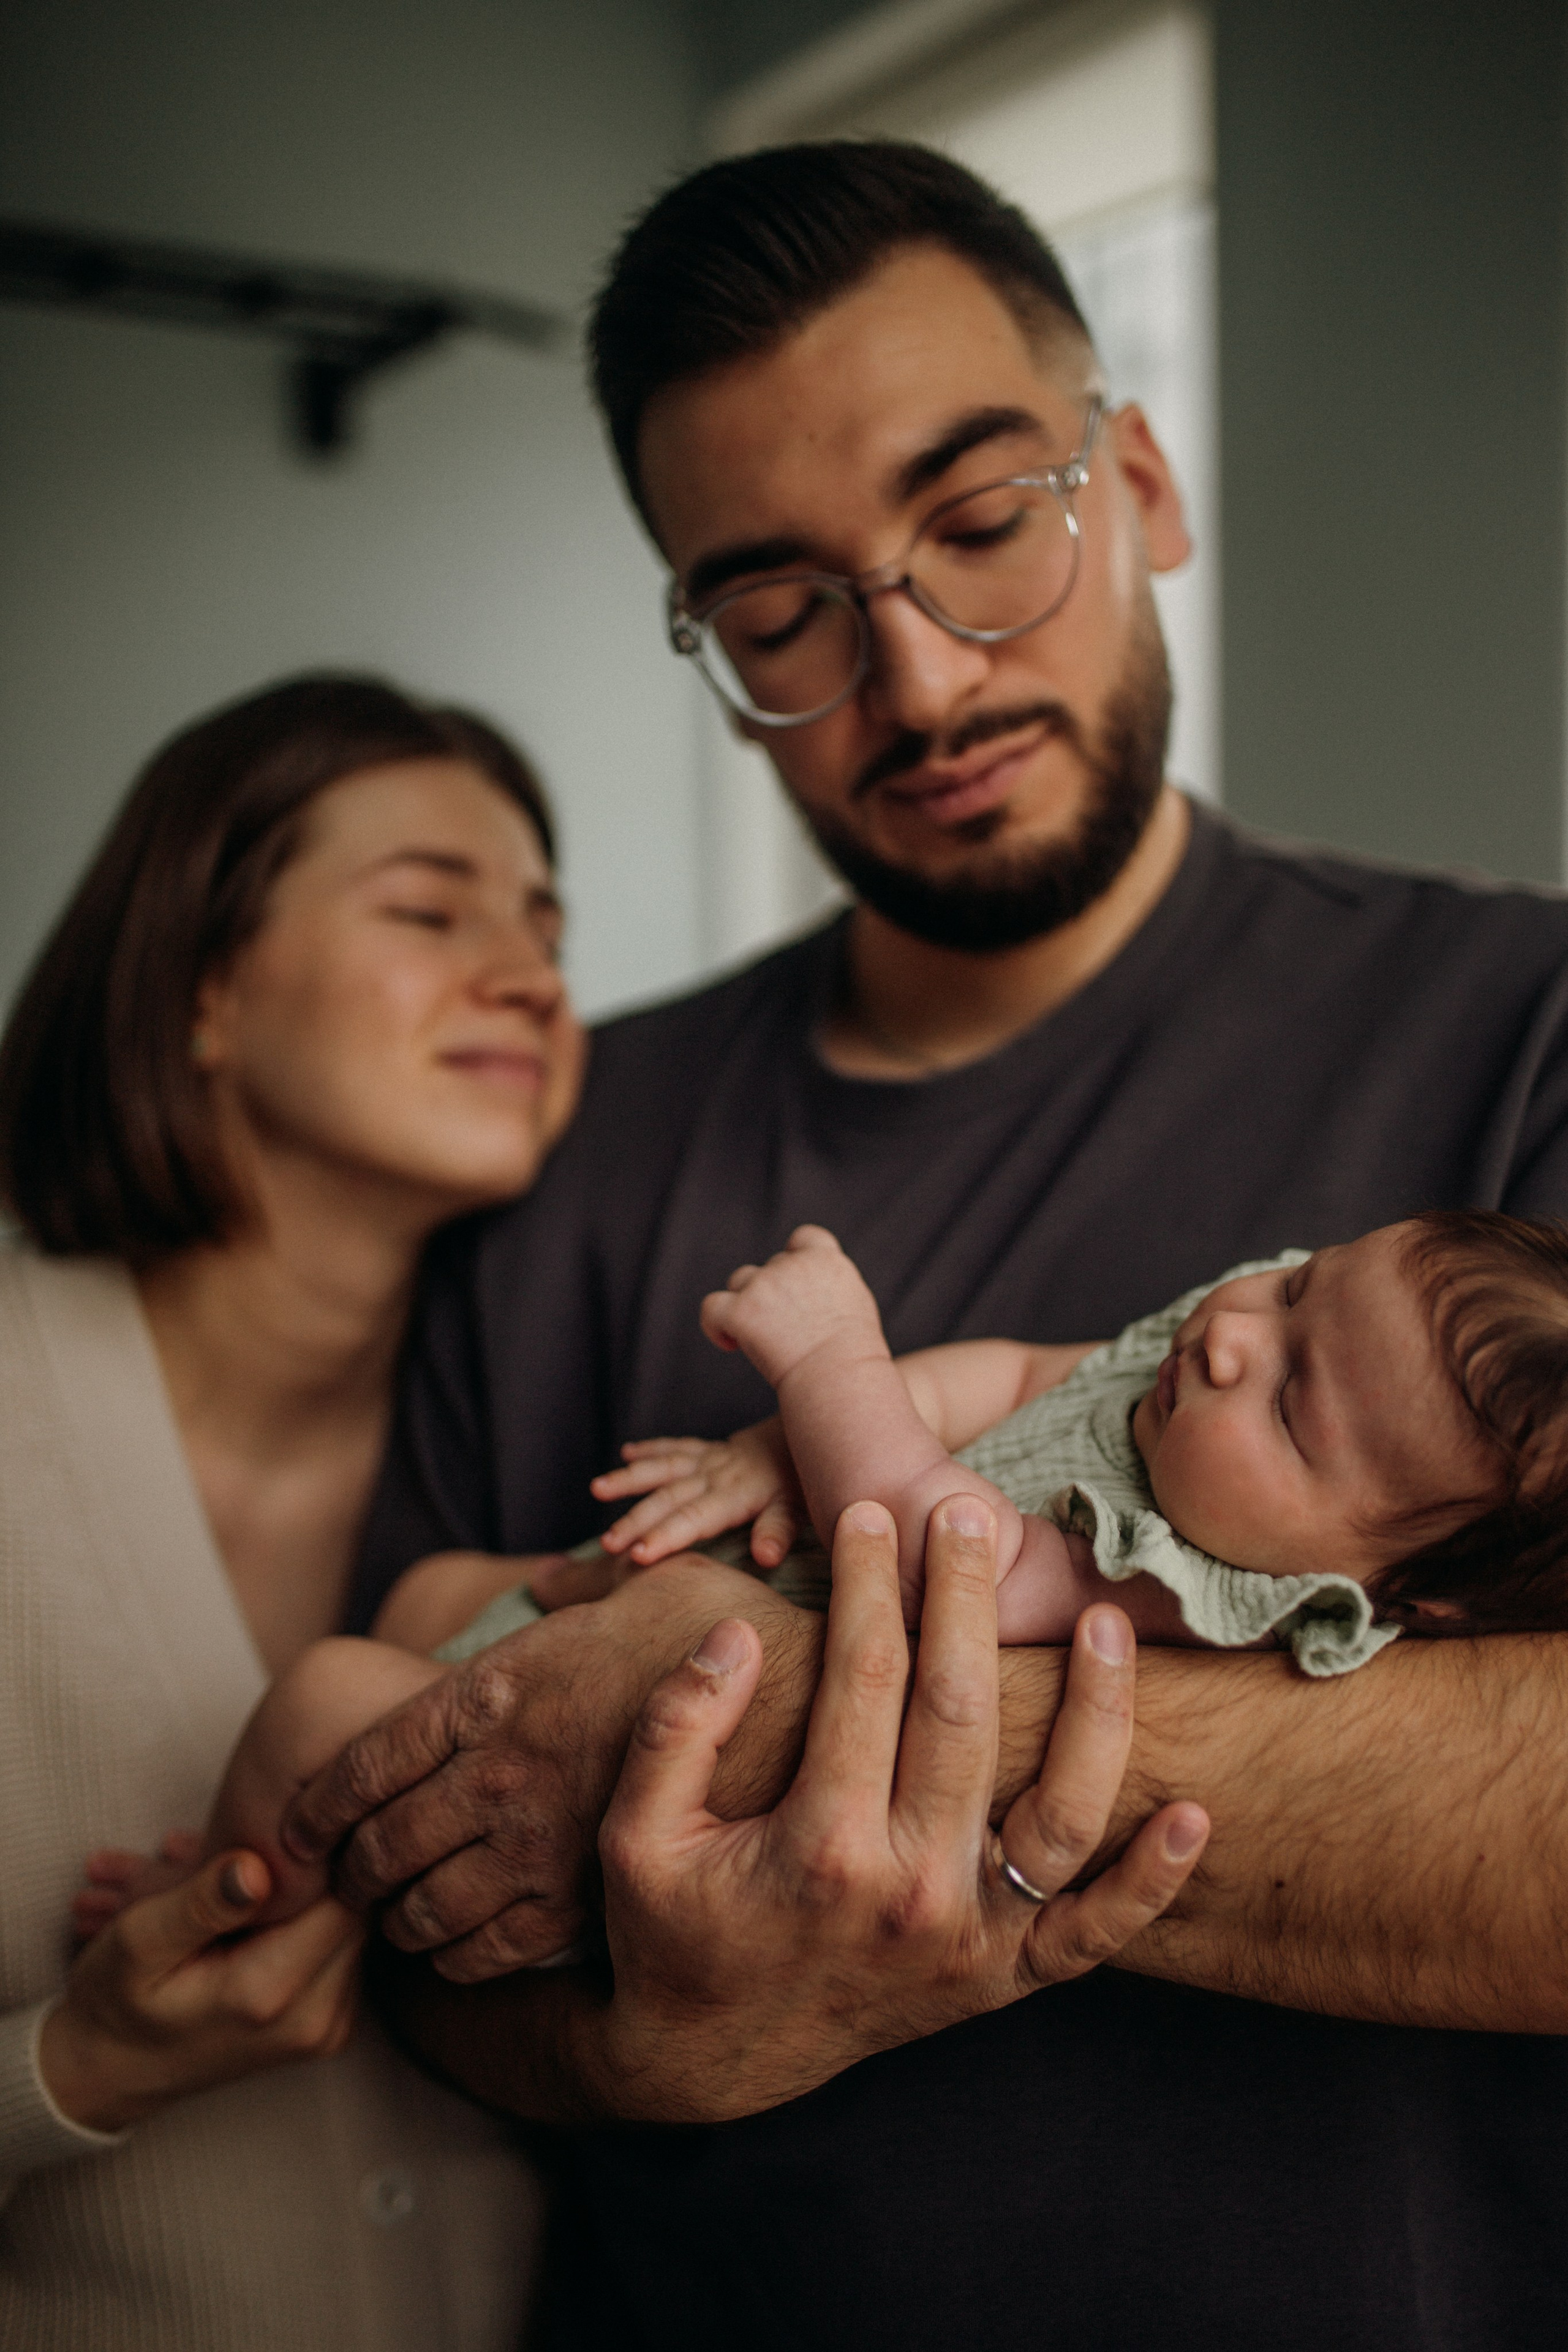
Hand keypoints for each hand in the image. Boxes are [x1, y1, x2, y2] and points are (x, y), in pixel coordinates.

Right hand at [41, 1850, 362, 2133]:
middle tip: (250, 1848)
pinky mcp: (328, 2023)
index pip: (342, 1896)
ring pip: (346, 1925)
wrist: (116, 2071)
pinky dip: (300, 1922)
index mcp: (271, 1994)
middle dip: (308, 1871)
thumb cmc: (118, 2003)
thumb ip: (201, 1903)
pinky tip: (252, 1909)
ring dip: (303, 1894)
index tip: (274, 1833)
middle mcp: (315, 2019)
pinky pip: (336, 1949)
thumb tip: (257, 1866)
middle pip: (352, 1909)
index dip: (317, 1855)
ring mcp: (328, 2027)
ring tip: (238, 1878)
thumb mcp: (138, 1943)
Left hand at [282, 1557, 825, 1980]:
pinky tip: (456, 1951)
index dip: (316, 1804)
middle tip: (346, 1882)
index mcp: (493, 1691)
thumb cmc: (722, 1635)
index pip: (364, 1758)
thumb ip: (580, 1585)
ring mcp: (534, 1842)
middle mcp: (496, 1773)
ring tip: (397, 1919)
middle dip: (349, 1873)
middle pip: (379, 1844)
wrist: (792, 1708)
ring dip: (396, 1921)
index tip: (298, 1828)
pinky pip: (483, 1951)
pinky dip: (454, 1960)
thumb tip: (552, 1581)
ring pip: (421, 1907)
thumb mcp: (643, 1582)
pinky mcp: (579, 1899)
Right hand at [561, 1496, 1207, 2122]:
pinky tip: (1193, 1817)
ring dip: (1093, 1711)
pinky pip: (1095, 1935)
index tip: (865, 1517)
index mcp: (820, 1848)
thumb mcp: (634, 1832)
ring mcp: (969, 1942)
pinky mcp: (1003, 1981)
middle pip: (960, 1714)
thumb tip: (738, 1633)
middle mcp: (909, 1893)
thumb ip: (675, 1729)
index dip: (863, 1585)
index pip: (860, 1680)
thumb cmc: (671, 1929)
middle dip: (963, 1600)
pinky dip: (1150, 1883)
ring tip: (1103, 1621)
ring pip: (1059, 1814)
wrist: (714, 2061)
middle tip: (965, 1511)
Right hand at [592, 1417, 806, 1568]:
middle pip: (668, 1497)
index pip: (693, 1518)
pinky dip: (651, 1449)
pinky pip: (677, 1447)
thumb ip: (779, 1529)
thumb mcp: (799, 1507)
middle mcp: (716, 1473)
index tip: (635, 1555)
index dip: (664, 1536)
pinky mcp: (711, 1449)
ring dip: (630, 1478)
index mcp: (735, 1493)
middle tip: (607, 1544)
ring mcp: (711, 1458)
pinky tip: (627, 1453)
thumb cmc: (804, 1480)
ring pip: (664, 1467)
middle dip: (635, 1520)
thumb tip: (766, 1556)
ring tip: (597, 1488)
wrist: (814, 1431)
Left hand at [700, 1224, 885, 1388]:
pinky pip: (712, 1308)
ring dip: (747, 1303)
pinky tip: (730, 1343)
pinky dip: (716, 1324)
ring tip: (763, 1339)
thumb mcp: (855, 1304)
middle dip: (774, 1294)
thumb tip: (812, 1291)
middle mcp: (793, 1265)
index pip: (804, 1238)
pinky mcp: (741, 1310)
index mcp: (826, 1260)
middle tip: (788, 1334)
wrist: (840, 1376)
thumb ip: (831, 1285)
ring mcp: (764, 1285)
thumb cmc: (854, 1355)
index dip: (796, 1257)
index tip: (795, 1286)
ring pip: (740, 1281)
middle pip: (771, 1268)